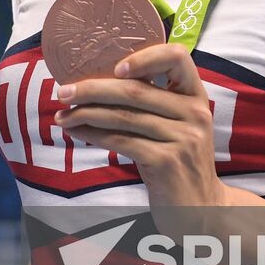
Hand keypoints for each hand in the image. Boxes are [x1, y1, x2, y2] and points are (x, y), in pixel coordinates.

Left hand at [54, 43, 231, 208]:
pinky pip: (120, 141)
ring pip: (123, 116)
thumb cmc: (178, 161)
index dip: (144, 56)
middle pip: (135, 90)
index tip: (114, 67)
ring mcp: (183, 138)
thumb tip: (97, 82)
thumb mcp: (176, 127)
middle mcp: (194, 113)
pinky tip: (76, 132)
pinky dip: (93, 135)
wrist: (202, 208)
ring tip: (62, 116)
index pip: (177, 57)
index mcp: (196, 96)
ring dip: (85, 114)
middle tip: (62, 92)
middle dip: (92, 89)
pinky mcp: (167, 162)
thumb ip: (152, 103)